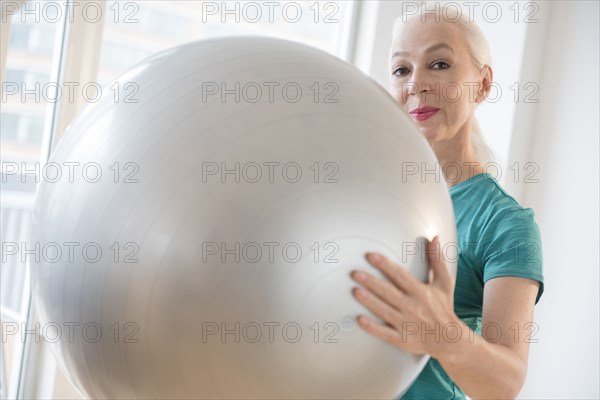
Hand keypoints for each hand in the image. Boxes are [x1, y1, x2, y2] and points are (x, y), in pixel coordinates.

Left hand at [350, 235, 459, 358]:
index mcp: (421, 292)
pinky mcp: (401, 339)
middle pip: (389, 292)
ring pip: (384, 311)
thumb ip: (438, 261)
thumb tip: (434, 238)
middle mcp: (412, 307)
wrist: (450, 340)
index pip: (400, 276)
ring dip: (369, 301)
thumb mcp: (444, 283)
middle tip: (355, 273)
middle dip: (372, 282)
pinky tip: (360, 320)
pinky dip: (372, 327)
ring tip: (355, 291)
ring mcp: (406, 324)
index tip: (371, 256)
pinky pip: (384, 333)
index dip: (385, 265)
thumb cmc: (444, 308)